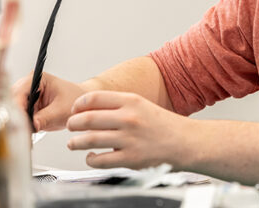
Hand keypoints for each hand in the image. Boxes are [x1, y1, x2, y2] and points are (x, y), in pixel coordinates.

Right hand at [11, 72, 85, 130]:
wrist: (81, 105)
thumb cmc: (74, 101)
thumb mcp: (62, 111)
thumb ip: (45, 118)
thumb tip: (31, 126)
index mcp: (38, 79)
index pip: (19, 93)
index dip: (16, 108)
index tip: (18, 122)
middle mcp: (28, 85)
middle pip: (11, 101)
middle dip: (14, 116)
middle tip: (19, 131)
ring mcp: (25, 96)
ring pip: (11, 110)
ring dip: (16, 122)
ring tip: (23, 133)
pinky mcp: (25, 106)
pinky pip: (17, 116)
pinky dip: (20, 125)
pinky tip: (24, 133)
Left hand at [66, 91, 196, 169]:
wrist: (187, 142)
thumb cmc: (166, 126)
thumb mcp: (144, 106)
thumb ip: (120, 106)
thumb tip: (92, 110)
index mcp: (132, 101)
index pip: (94, 98)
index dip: (78, 105)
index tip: (75, 110)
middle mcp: (129, 118)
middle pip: (87, 118)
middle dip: (73, 123)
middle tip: (71, 126)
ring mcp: (129, 139)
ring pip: (89, 139)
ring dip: (76, 142)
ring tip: (74, 143)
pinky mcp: (130, 159)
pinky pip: (100, 160)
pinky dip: (90, 159)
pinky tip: (91, 157)